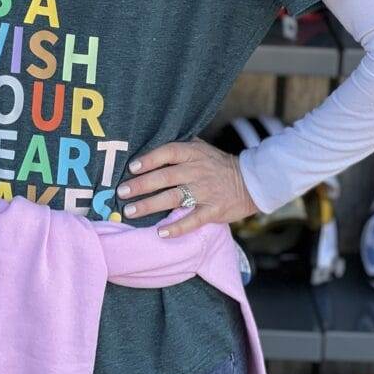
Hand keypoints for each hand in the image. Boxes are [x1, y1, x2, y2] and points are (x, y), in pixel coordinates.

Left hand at [117, 137, 258, 237]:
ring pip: (173, 198)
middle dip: (141, 185)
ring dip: (150, 205)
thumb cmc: (218, 164)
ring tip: (130, 211)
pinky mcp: (213, 211)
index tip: (132, 167)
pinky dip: (176, 227)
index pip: (168, 152)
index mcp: (193, 153)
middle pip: (165, 177)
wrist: (251, 181)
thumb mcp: (201, 148)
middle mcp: (197, 171)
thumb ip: (180, 145)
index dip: (149, 159)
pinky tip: (160, 232)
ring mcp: (205, 192)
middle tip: (122, 192)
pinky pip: (192, 220)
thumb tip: (152, 141)